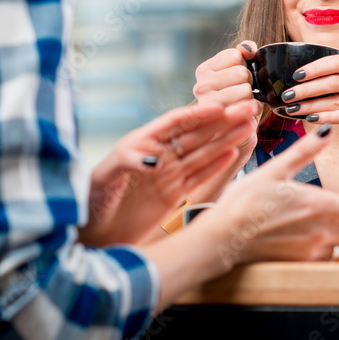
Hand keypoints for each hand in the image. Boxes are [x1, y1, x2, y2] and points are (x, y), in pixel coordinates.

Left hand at [80, 100, 258, 246]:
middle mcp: (158, 155)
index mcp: (141, 143)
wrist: (90, 233)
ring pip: (203, 153)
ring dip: (226, 139)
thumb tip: (153, 158)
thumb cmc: (91, 199)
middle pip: (195, 134)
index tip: (220, 107)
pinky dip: (217, 165)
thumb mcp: (104, 176)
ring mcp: (168, 175)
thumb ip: (127, 162)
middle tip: (246, 109)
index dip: (198, 114)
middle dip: (222, 121)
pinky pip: (199, 176)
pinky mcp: (173, 195)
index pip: (175, 123)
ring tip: (248, 125)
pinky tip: (233, 153)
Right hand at [192, 40, 262, 160]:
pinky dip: (255, 109)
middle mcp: (201, 86)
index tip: (238, 77)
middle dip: (249, 82)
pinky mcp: (222, 120)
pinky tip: (246, 113)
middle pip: (241, 72)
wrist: (235, 129)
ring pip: (246, 89)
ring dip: (252, 97)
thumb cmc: (238, 97)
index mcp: (204, 70)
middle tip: (242, 93)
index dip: (244, 65)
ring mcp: (209, 105)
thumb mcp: (239, 70)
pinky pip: (250, 106)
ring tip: (243, 104)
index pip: (236, 54)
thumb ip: (244, 53)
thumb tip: (248, 48)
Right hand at [205, 125, 338, 264]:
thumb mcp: (275, 168)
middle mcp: (320, 231)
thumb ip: (304, 150)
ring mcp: (311, 250)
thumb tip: (326, 130)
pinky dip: (336, 249)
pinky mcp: (299, 261)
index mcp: (318, 204)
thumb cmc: (245, 200)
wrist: (223, 236)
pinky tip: (328, 240)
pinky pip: (329, 258)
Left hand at [279, 55, 338, 145]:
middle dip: (306, 89)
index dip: (315, 67)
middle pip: (333, 82)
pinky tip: (313, 120)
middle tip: (286, 95)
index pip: (336, 62)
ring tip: (293, 110)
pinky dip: (328, 117)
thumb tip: (307, 82)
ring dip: (311, 105)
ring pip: (337, 100)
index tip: (295, 75)